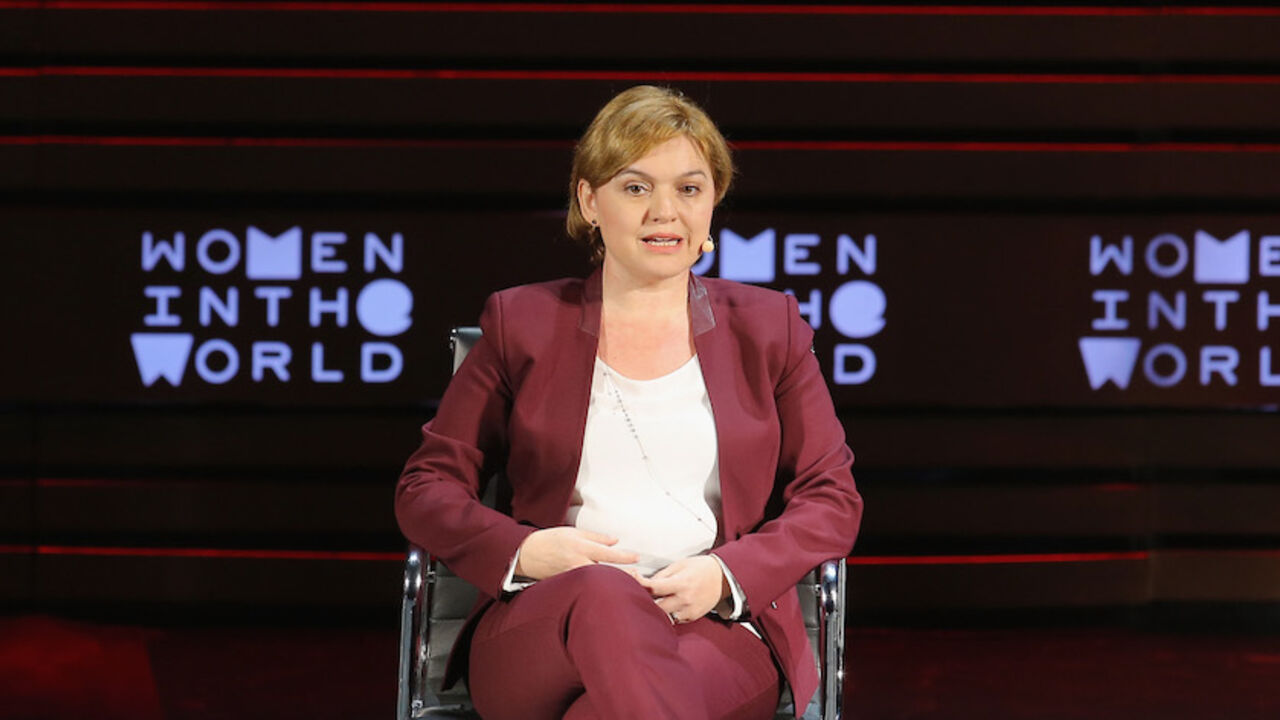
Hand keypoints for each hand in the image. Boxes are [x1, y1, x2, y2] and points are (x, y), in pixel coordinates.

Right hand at [514, 527, 639, 580]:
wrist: (526, 554)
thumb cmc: (549, 540)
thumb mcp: (573, 533)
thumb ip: (596, 537)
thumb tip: (615, 541)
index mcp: (580, 548)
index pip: (607, 554)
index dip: (624, 557)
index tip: (637, 558)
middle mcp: (577, 564)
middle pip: (605, 573)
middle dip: (623, 576)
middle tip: (639, 577)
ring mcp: (572, 577)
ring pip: (597, 582)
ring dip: (612, 583)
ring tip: (627, 585)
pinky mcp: (567, 585)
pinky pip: (585, 587)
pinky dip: (597, 589)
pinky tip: (606, 591)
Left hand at [637, 555, 728, 623]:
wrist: (722, 578)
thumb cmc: (700, 568)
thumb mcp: (680, 565)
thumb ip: (662, 575)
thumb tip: (646, 583)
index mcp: (681, 583)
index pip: (654, 588)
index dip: (639, 583)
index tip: (631, 578)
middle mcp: (685, 599)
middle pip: (656, 606)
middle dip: (645, 600)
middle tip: (638, 593)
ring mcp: (689, 610)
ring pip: (664, 616)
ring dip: (656, 610)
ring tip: (651, 602)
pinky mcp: (692, 617)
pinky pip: (674, 619)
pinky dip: (668, 614)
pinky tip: (666, 606)